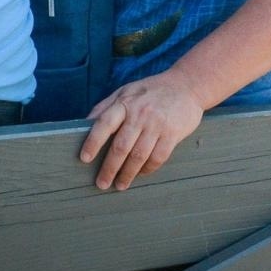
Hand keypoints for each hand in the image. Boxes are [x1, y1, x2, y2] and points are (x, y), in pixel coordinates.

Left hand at [80, 70, 205, 189]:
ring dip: (127, 174)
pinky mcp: (173, 133)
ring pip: (138, 156)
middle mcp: (141, 113)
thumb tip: (83, 125)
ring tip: (120, 185)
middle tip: (102, 183)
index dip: (93, 142)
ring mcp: (157, 124)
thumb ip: (106, 106)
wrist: (187, 85)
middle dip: (109, 168)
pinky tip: (140, 174)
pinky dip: (147, 169)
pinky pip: (157, 157)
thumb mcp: (126, 91)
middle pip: (121, 146)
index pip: (104, 123)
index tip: (84, 159)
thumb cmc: (152, 90)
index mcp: (126, 102)